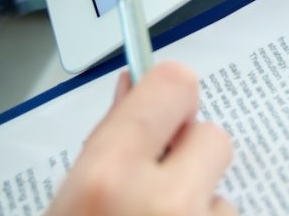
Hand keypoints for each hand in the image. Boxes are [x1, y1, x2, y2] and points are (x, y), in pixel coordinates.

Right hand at [46, 62, 235, 215]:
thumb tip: (131, 89)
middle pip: (212, 136)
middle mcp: (164, 202)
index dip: (170, 92)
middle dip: (189, 154)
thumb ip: (102, 143)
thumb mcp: (67, 198)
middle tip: (156, 181)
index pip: (173, 85)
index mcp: (108, 176)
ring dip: (196, 202)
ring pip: (220, 190)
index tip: (163, 102)